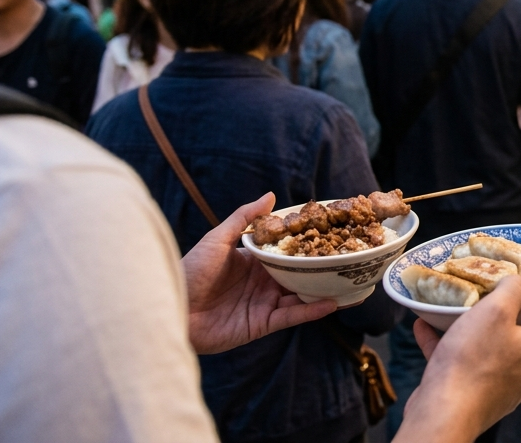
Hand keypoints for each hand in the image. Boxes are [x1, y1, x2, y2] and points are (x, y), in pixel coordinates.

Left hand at [182, 193, 336, 353]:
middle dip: (321, 268)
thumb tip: (271, 195)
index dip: (305, 244)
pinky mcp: (262, 324)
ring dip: (323, 290)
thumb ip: (244, 218)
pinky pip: (291, 316)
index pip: (285, 252)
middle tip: (349, 258)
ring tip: (349, 282)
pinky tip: (331, 302)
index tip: (330, 233)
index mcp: (252, 262)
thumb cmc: (189, 271)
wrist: (170, 309)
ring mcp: (263, 304)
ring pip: (300, 295)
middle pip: (298, 274)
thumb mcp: (217, 239)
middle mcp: (262, 282)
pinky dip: (311, 311)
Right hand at [397, 276, 520, 441]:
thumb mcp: (495, 311)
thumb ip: (512, 290)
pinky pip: (465, 365)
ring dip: (475, 331)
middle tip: (503, 299)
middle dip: (515, 318)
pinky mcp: (475, 398)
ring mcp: (501, 389)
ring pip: (492, 351)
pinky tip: (426, 329)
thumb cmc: (472, 364)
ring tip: (455, 312)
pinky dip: (449, 347)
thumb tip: (518, 283)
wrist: (442, 414)